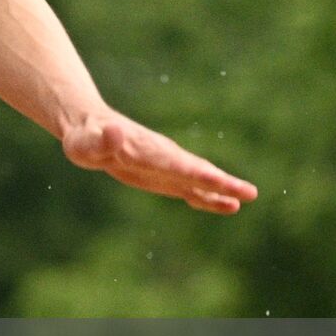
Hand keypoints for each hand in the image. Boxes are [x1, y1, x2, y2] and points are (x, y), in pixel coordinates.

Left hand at [61, 109, 257, 214]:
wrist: (90, 129)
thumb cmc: (84, 138)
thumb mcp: (86, 141)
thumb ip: (102, 139)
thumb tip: (113, 131)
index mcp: (146, 151)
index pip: (175, 164)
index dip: (196, 173)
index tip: (218, 180)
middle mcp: (162, 157)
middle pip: (196, 170)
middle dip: (221, 182)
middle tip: (250, 193)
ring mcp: (166, 167)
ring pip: (198, 179)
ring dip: (222, 190)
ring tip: (246, 199)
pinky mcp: (163, 177)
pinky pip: (190, 188)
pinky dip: (208, 198)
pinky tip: (227, 206)